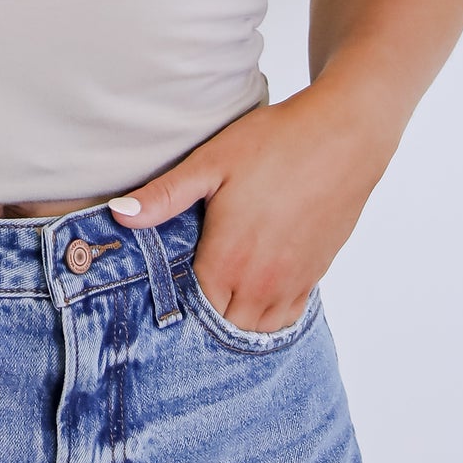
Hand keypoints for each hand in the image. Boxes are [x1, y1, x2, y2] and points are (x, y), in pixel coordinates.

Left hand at [108, 86, 396, 331]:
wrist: (344, 135)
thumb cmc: (276, 143)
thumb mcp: (211, 163)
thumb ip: (164, 196)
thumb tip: (118, 214)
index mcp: (228, 260)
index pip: (192, 311)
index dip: (176, 303)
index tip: (165, 289)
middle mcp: (261, 282)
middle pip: (223, 325)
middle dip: (204, 315)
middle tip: (188, 291)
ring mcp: (292, 282)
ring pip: (256, 327)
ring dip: (237, 318)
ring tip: (220, 293)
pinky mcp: (316, 273)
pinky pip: (288, 315)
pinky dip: (269, 313)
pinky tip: (255, 289)